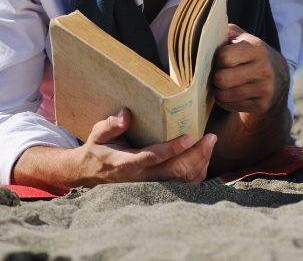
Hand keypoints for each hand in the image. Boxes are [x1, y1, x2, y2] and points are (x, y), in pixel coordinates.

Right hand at [73, 108, 215, 185]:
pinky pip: (184, 186)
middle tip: (210, 137)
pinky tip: (204, 157)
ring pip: (183, 181)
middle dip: (196, 154)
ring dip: (200, 163)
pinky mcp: (159, 189)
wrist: (92, 174)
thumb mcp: (98, 134)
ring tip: (210, 143)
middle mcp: (141, 178)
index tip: (189, 136)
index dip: (172, 149)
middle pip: (175, 172)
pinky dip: (198, 173)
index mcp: (126, 163)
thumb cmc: (99, 149)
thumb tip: (126, 114)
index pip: (152, 157)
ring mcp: (151, 186)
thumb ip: (111, 125)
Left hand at [212, 24, 289, 115]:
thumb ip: (223, 32)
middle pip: (222, 79)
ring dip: (218, 90)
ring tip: (223, 83)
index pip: (224, 57)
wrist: (277, 75)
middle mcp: (263, 69)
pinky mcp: (261, 105)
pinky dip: (225, 100)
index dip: (216, 59)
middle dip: (215, 76)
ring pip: (224, 95)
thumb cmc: (249, 53)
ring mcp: (264, 89)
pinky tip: (231, 92)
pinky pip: (230, 105)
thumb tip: (202, 37)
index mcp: (256, 48)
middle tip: (218, 73)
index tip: (219, 58)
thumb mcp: (241, 36)